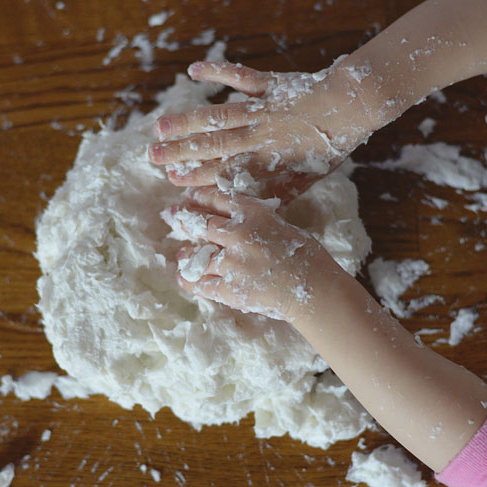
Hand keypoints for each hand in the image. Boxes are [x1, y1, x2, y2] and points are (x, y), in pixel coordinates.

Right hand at [148, 59, 376, 201]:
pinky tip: (194, 70)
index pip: (224, 171)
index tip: (173, 180)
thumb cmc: (328, 147)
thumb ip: (278, 194)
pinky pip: (241, 77)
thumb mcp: (306, 178)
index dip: (198, 176)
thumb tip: (253, 212)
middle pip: (213, 144)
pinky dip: (218, 71)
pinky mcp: (269, 84)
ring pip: (218, 115)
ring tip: (160, 126)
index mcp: (266, 160)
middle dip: (181, 152)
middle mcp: (259, 134)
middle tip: (152, 156)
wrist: (353, 108)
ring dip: (187, 121)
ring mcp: (262, 108)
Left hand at [162, 186, 340, 323]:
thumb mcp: (281, 225)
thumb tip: (233, 219)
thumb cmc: (307, 257)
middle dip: (183, 218)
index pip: (218, 198)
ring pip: (196, 254)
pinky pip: (201, 283)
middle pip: (200, 222)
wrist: (315, 290)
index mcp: (254, 213)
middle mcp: (238, 234)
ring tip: (181, 252)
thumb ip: (256, 221)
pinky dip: (190, 280)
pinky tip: (183, 277)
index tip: (189, 196)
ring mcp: (232, 262)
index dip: (200, 196)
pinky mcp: (229, 288)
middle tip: (171, 216)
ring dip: (187, 253)